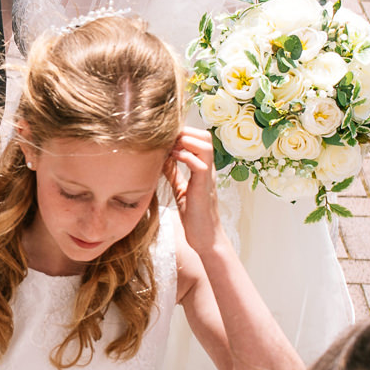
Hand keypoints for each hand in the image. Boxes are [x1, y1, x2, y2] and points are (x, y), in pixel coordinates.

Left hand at [167, 126, 225, 252]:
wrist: (205, 238)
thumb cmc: (194, 215)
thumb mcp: (181, 189)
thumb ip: (174, 173)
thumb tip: (161, 158)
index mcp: (202, 168)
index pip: (200, 138)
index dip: (184, 132)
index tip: (166, 136)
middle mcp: (208, 169)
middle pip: (205, 137)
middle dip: (186, 131)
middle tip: (167, 139)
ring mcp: (207, 178)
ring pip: (205, 146)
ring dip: (186, 141)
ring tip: (170, 147)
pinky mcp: (203, 189)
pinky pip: (200, 165)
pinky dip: (186, 157)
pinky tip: (173, 158)